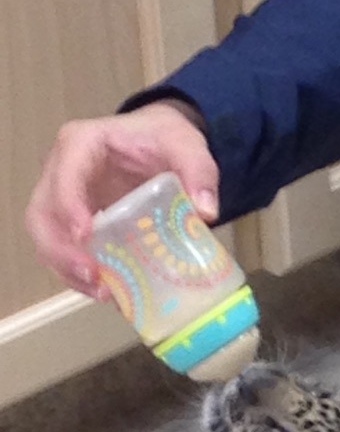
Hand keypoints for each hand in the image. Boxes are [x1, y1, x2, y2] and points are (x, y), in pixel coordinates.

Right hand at [25, 100, 217, 298]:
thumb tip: (206, 213)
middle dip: (60, 249)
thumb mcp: (186, 145)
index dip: (68, 205)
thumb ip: (199, 171)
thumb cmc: (164, 138)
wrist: (158, 141)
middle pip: (42, 213)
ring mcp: (61, 197)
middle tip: (94, 276)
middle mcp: (60, 170)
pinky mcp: (71, 220)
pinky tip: (108, 292)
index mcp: (82, 143)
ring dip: (66, 268)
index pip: (65, 174)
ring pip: (45, 236)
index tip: (86, 235)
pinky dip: (78, 274)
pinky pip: (63, 249)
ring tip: (103, 293)